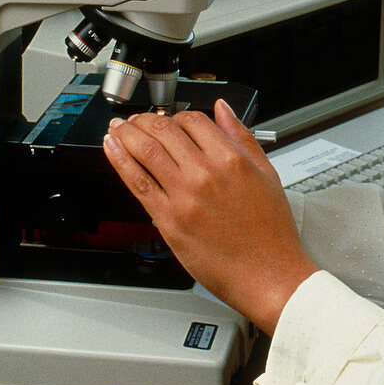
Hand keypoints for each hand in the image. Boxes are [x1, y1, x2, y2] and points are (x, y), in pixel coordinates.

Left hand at [103, 100, 317, 334]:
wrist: (268, 275)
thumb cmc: (270, 231)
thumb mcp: (266, 173)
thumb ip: (241, 136)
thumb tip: (222, 109)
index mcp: (231, 159)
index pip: (193, 121)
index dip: (178, 116)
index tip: (172, 121)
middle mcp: (205, 174)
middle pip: (164, 130)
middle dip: (145, 120)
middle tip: (137, 120)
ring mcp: (184, 197)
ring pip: (146, 151)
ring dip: (127, 133)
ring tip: (118, 127)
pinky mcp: (169, 221)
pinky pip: (138, 183)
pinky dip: (120, 160)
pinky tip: (112, 148)